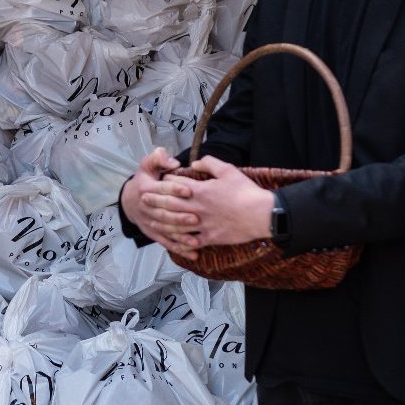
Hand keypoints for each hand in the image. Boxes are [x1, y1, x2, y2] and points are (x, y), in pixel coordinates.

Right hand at [121, 148, 199, 259]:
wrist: (129, 200)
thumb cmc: (145, 179)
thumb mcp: (148, 164)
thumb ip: (159, 158)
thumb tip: (174, 163)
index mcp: (146, 188)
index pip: (160, 189)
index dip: (174, 189)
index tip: (189, 189)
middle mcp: (146, 206)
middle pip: (163, 213)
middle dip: (179, 216)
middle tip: (196, 218)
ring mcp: (149, 221)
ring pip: (165, 229)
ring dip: (180, 235)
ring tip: (196, 239)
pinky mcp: (152, 233)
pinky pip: (165, 242)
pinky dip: (179, 249)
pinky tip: (193, 253)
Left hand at [147, 155, 273, 247]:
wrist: (262, 214)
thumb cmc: (246, 192)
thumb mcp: (228, 170)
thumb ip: (209, 164)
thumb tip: (195, 163)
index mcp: (201, 191)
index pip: (176, 186)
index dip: (165, 183)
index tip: (157, 181)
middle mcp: (198, 208)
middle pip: (170, 205)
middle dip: (155, 201)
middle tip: (143, 199)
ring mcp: (203, 224)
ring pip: (177, 224)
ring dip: (163, 222)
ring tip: (152, 220)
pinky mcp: (211, 237)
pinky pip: (192, 241)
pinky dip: (182, 242)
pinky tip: (175, 241)